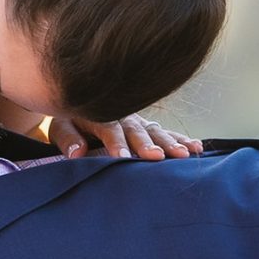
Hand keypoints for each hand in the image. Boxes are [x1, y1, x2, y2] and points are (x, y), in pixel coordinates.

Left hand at [45, 112, 202, 160]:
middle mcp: (123, 116)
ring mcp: (138, 120)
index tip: (123, 158)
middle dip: (147, 144)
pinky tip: (197, 147)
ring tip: (184, 154)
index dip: (116, 143)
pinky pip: (167, 132)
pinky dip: (181, 139)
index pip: (109, 129)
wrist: (79, 100)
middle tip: (158, 158)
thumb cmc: (69, 119)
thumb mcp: (61, 125)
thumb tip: (78, 153)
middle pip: (137, 130)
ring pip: (156, 131)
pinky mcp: (149, 126)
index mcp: (99, 114)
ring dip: (171, 142)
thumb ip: (68, 138)